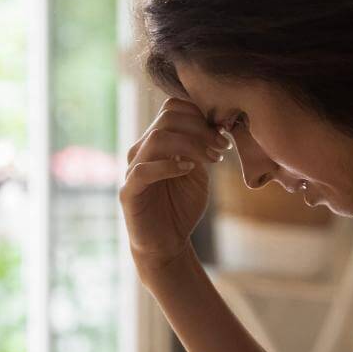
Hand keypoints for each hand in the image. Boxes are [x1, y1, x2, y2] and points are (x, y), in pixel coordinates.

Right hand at [120, 97, 232, 278]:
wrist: (167, 243)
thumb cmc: (182, 206)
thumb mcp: (198, 172)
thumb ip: (202, 148)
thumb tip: (217, 124)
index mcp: (157, 142)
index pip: (172, 108)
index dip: (200, 114)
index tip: (223, 134)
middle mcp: (142, 150)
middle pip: (167, 118)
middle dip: (201, 129)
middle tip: (222, 146)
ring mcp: (133, 169)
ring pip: (158, 138)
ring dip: (191, 144)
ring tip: (213, 159)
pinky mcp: (129, 192)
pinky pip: (144, 170)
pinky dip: (169, 166)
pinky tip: (189, 169)